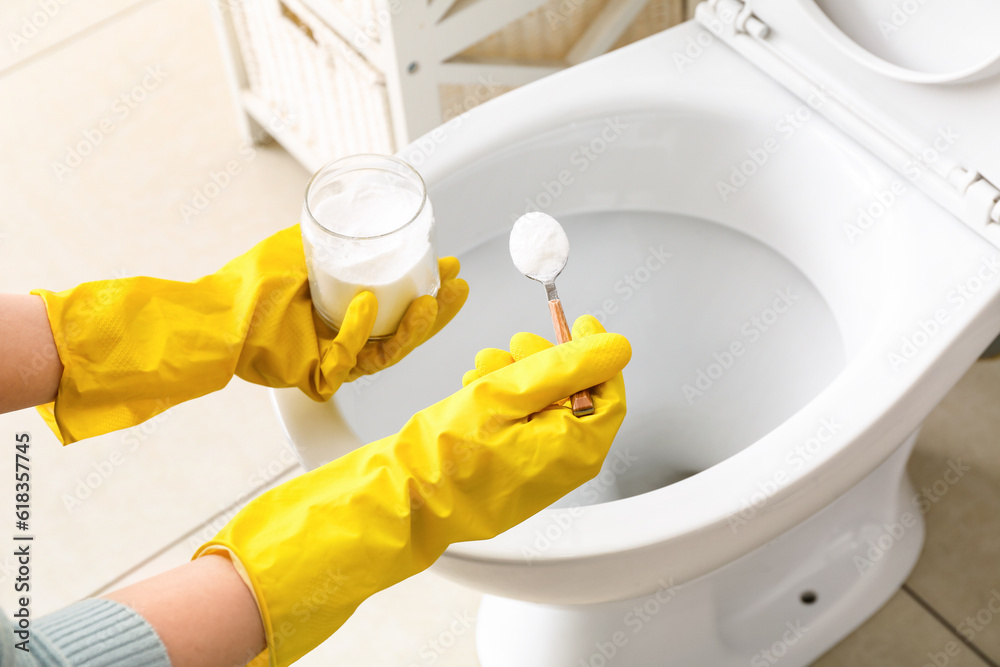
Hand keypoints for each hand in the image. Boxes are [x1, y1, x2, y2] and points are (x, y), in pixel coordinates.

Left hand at [31, 225, 467, 443]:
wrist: (218, 310)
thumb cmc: (254, 282)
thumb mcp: (305, 245)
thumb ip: (333, 235)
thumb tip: (363, 211)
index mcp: (352, 315)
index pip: (403, 307)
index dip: (432, 291)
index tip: (451, 268)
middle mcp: (350, 340)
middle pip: (407, 333)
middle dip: (439, 312)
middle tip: (457, 287)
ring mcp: (336, 361)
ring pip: (389, 351)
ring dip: (414, 326)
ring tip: (430, 300)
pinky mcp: (319, 377)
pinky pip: (348, 357)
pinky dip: (358, 329)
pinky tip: (364, 303)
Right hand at [196, 318, 630, 666]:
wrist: (402, 498)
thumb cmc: (447, 453)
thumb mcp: (509, 391)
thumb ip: (567, 366)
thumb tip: (615, 347)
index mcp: (576, 447)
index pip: (609, 390)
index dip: (595, 351)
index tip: (580, 322)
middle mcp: (565, 464)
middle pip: (575, 395)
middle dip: (545, 361)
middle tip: (515, 345)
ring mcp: (539, 472)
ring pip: (544, 406)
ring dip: (518, 376)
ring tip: (481, 368)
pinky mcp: (514, 473)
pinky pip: (523, 426)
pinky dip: (504, 400)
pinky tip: (474, 389)